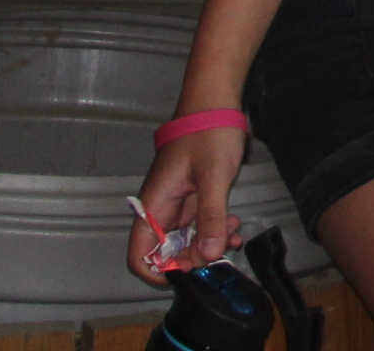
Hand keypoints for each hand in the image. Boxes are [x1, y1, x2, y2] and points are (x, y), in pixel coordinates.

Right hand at [127, 121, 246, 284]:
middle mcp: (160, 208)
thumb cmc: (208, 132)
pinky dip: (214, 228)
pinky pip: (198, 223)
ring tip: (233, 233)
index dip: (158, 272)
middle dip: (193, 257)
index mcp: (154, 205)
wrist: (215, 101)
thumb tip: (209, 254)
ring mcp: (176, 203)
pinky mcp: (192, 196)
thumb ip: (211, 216)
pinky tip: (233, 225)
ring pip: (186, 239)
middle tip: (221, 248)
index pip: (140, 255)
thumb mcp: (213, 175)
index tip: (189, 273)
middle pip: (166, 252)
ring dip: (208, 242)